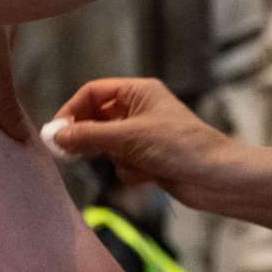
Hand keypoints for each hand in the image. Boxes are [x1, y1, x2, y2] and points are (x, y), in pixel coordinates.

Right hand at [50, 77, 239, 207]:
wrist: (216, 178)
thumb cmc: (179, 146)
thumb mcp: (128, 137)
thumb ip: (88, 135)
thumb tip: (55, 136)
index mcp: (138, 92)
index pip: (93, 93)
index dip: (72, 110)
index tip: (56, 132)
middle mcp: (140, 110)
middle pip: (97, 119)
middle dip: (89, 137)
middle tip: (69, 153)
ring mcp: (144, 135)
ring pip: (108, 145)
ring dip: (117, 157)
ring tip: (133, 162)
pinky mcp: (149, 159)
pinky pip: (123, 163)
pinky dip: (130, 171)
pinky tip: (149, 175)